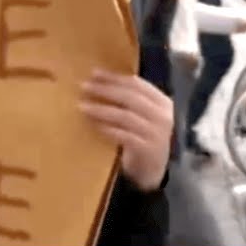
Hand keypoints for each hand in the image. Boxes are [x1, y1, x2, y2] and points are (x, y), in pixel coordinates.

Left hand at [78, 69, 172, 191]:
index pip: (137, 84)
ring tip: (82, 106)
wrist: (153, 172)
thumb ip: (128, 101)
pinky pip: (124, 136)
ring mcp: (157, 133)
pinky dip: (107, 129)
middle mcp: (162, 116)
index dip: (114, 77)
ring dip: (102, 109)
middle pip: (130, 97)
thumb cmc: (143, 139)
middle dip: (105, 90)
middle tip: (84, 87)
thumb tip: (98, 82)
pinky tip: (93, 125)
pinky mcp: (148, 150)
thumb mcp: (141, 117)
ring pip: (125, 116)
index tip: (94, 73)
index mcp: (162, 102)